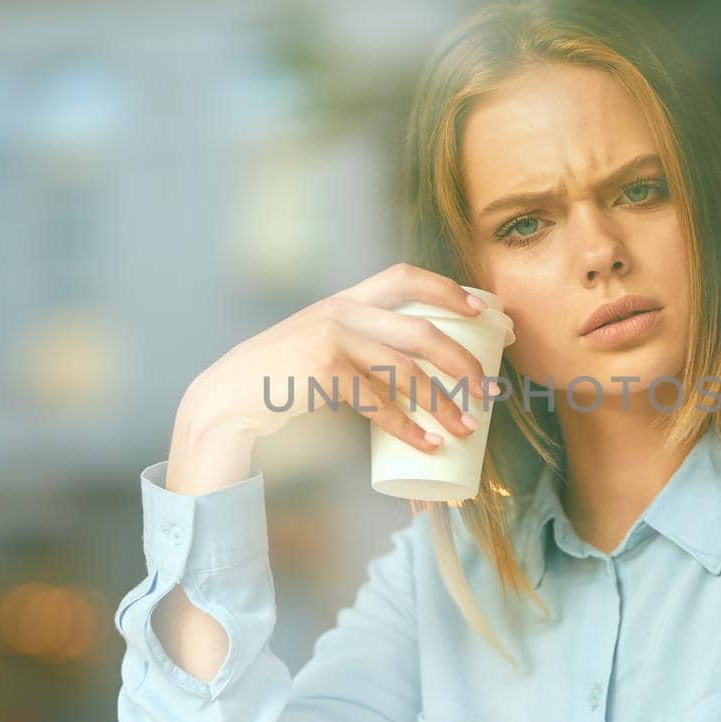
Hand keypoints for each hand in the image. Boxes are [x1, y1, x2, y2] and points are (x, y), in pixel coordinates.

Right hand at [167, 262, 492, 494]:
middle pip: (421, 330)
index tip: (481, 309)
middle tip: (488, 389)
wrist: (232, 393)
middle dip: (463, 361)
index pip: (406, 276)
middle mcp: (343, 311)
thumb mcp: (321, 338)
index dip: (447, 289)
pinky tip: (428, 445)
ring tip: (466, 427)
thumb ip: (358, 337)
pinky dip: (408, 428)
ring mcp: (333, 339)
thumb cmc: (286, 374)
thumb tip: (416, 362)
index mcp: (347, 298)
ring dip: (443, 404)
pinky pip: (379, 403)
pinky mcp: (324, 372)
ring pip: (407, 371)